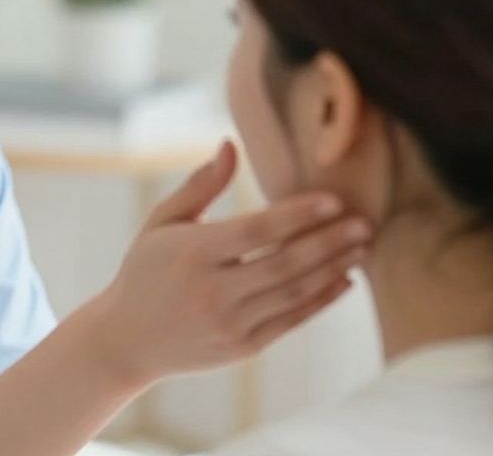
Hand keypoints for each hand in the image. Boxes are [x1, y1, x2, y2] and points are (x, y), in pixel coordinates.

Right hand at [79, 140, 370, 388]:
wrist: (127, 339)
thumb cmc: (145, 270)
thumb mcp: (162, 223)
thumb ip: (199, 185)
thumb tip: (230, 144)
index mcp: (192, 252)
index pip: (257, 230)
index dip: (299, 215)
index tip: (333, 200)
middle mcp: (213, 290)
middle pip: (285, 263)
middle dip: (329, 242)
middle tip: (364, 222)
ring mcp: (230, 323)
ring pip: (294, 293)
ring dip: (333, 269)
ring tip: (361, 247)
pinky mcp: (243, 347)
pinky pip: (291, 321)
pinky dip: (321, 300)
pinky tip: (342, 280)